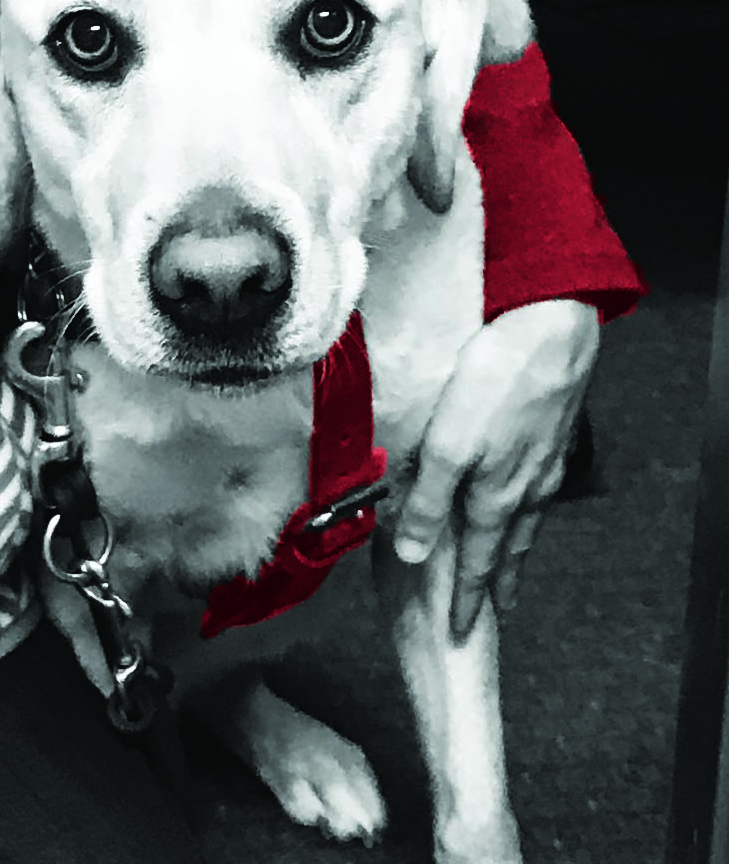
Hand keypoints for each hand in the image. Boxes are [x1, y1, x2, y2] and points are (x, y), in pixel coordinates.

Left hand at [391, 299, 599, 638]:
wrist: (551, 331)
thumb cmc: (497, 382)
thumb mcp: (449, 444)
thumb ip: (429, 499)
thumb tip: (412, 554)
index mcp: (495, 496)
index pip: (477, 562)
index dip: (467, 599)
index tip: (462, 632)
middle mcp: (526, 488)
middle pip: (508, 549)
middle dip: (497, 585)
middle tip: (495, 615)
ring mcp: (543, 463)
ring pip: (525, 521)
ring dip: (513, 551)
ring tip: (509, 570)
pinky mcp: (551, 436)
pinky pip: (536, 489)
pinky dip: (526, 510)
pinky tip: (524, 501)